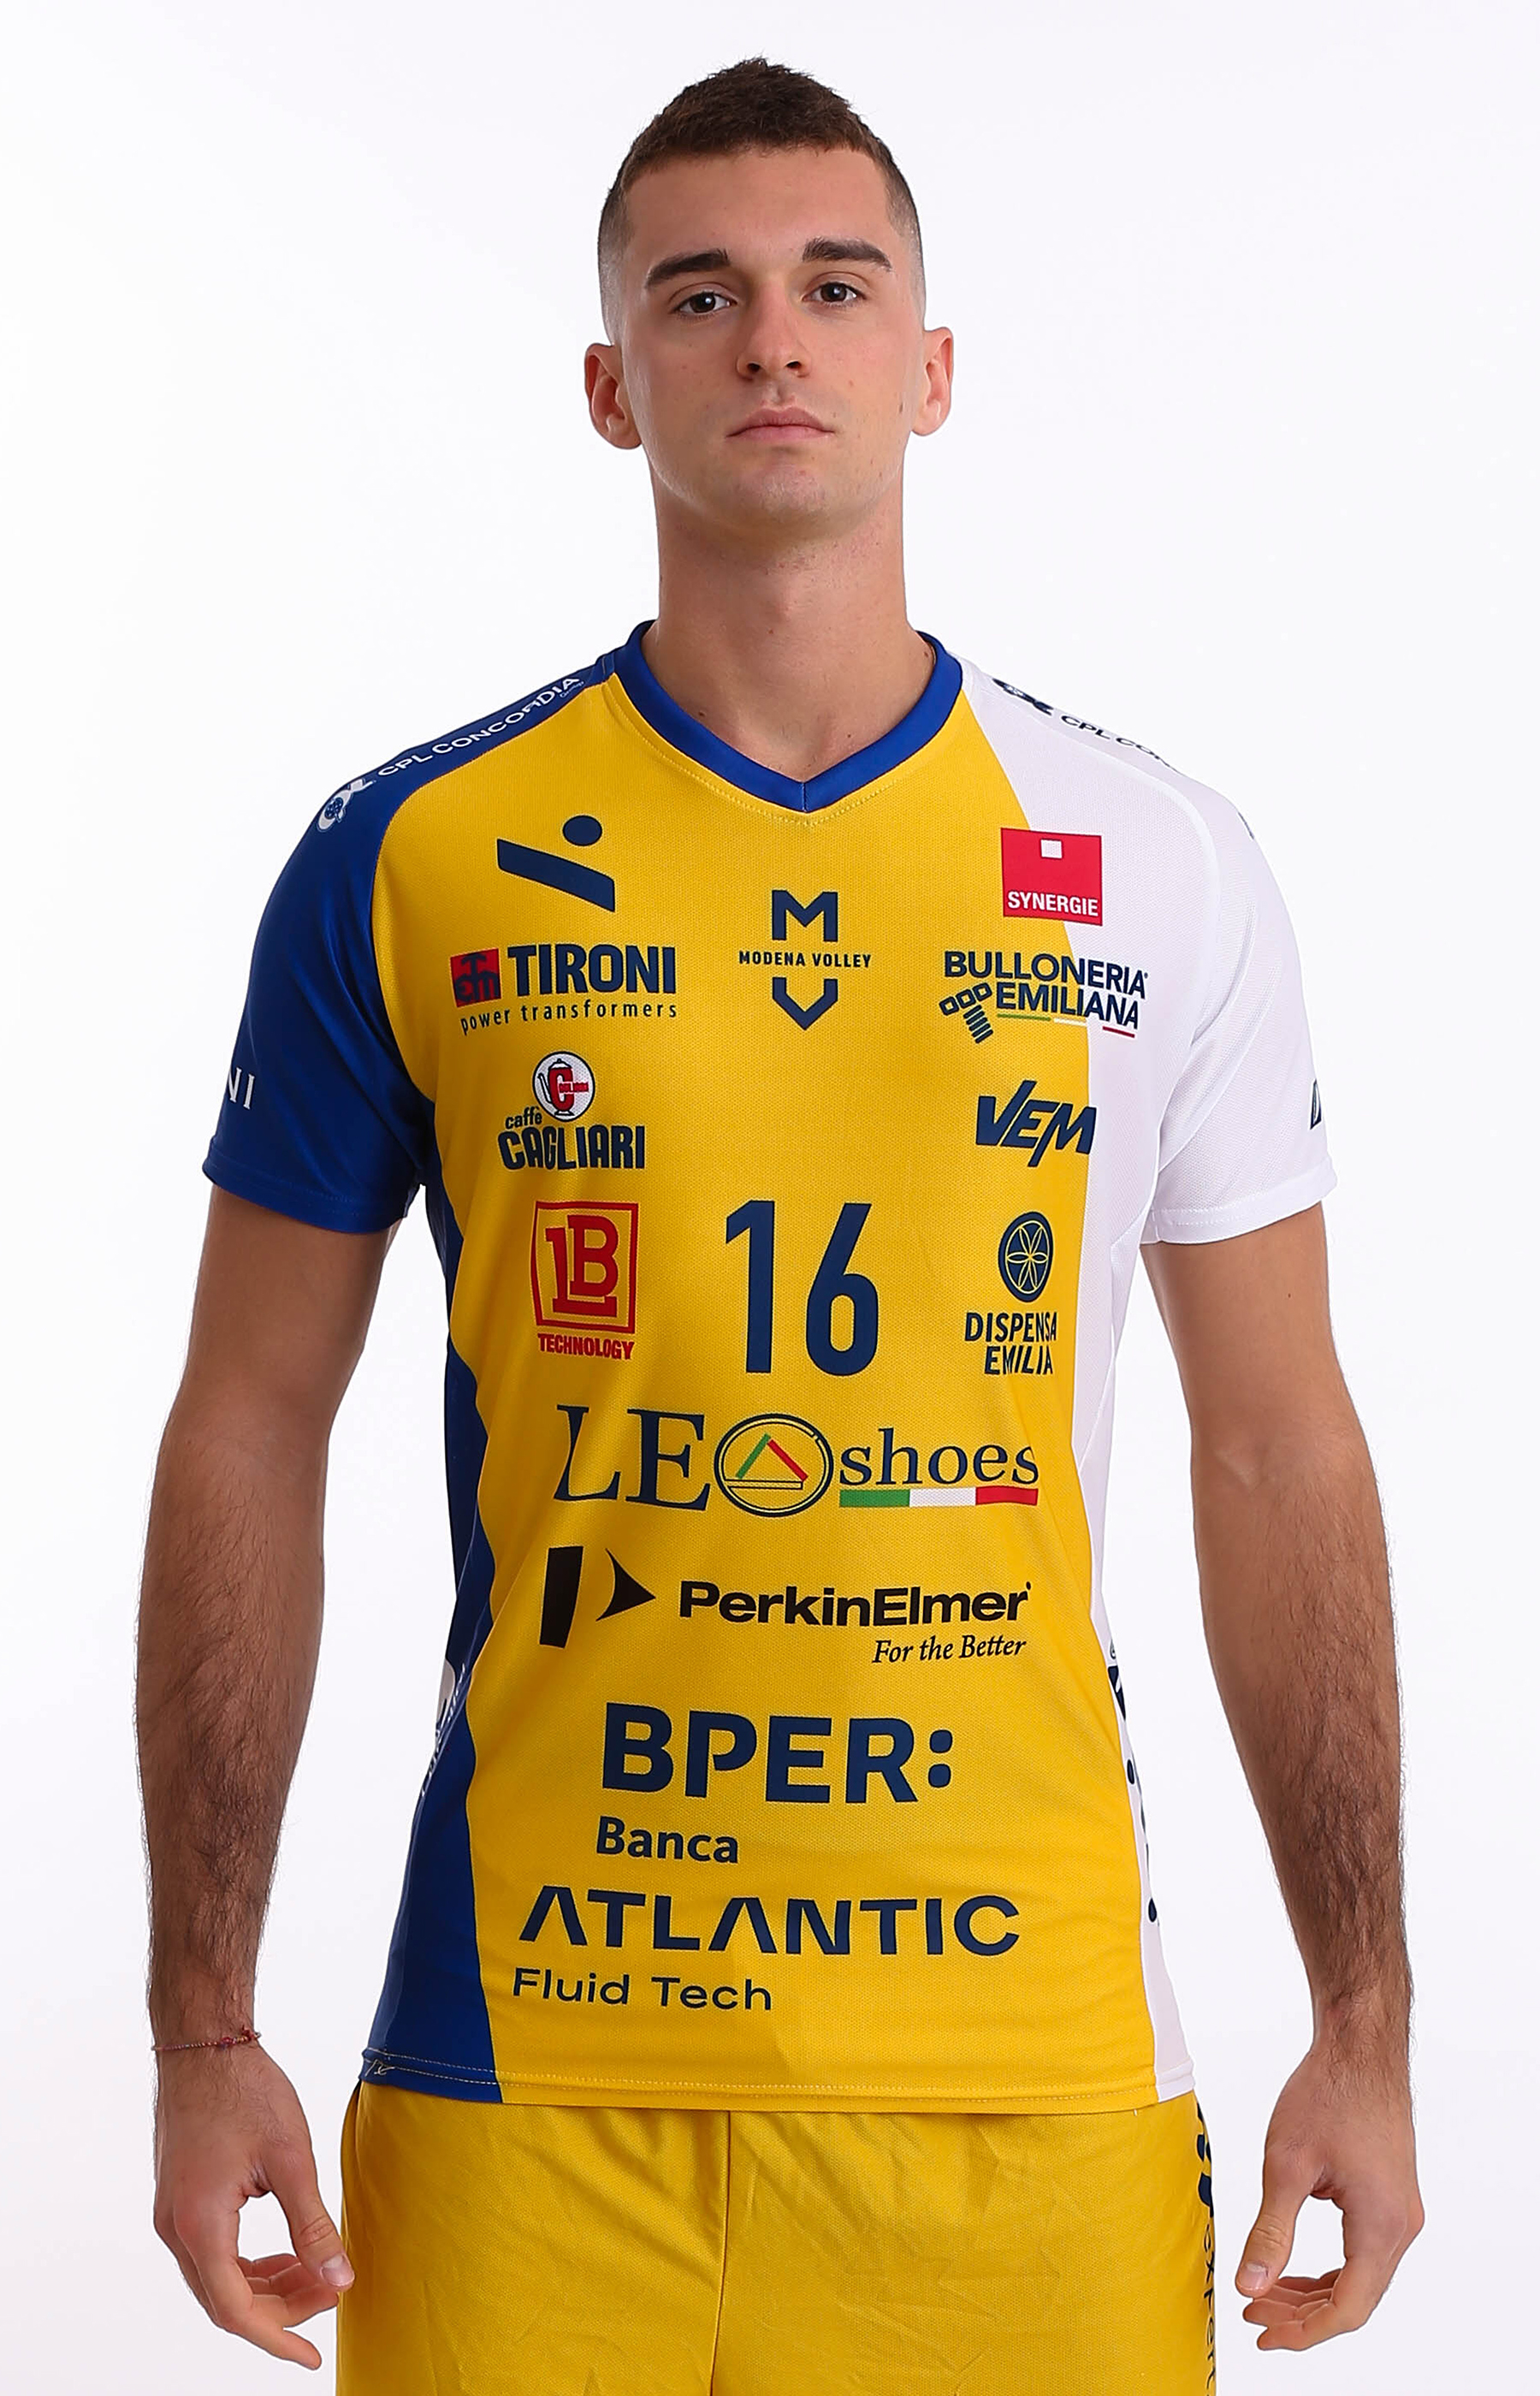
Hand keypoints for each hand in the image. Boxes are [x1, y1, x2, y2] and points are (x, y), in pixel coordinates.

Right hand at [153, 2042, 353, 2369]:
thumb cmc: (246, 2091)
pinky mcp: (179, 2200)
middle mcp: (175, 2229)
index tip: (314, 2356)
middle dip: (280, 2309)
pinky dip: (249, 2264)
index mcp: (200, 2225)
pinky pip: (212, 2254)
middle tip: (330, 2298)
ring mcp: (172, 2215)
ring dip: (265, 2287)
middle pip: (225, 2301)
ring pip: (218, 2279)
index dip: (277, 2338)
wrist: (203, 2043)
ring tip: (316, 2275)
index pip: (237, 2311)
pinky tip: (286, 2254)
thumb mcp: (291, 2159)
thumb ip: (313, 2226)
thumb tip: (340, 2280)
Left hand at [1236, 2034, 1422, 2349]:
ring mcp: (1400, 2212)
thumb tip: (1249, 2287)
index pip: (1348, 2310)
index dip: (1304, 2333)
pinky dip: (1328, 2268)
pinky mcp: (1390, 2197)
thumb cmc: (1326, 2095)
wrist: (1359, 2047)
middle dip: (1302, 2314)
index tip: (1262, 2334)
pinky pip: (1362, 2252)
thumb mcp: (1286, 2165)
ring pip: (1359, 2277)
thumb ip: (1270, 2232)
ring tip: (1264, 2293)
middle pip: (1355, 2299)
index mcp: (1382, 2227)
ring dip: (1313, 2292)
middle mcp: (1401, 2227)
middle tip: (1252, 2311)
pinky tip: (1291, 2267)